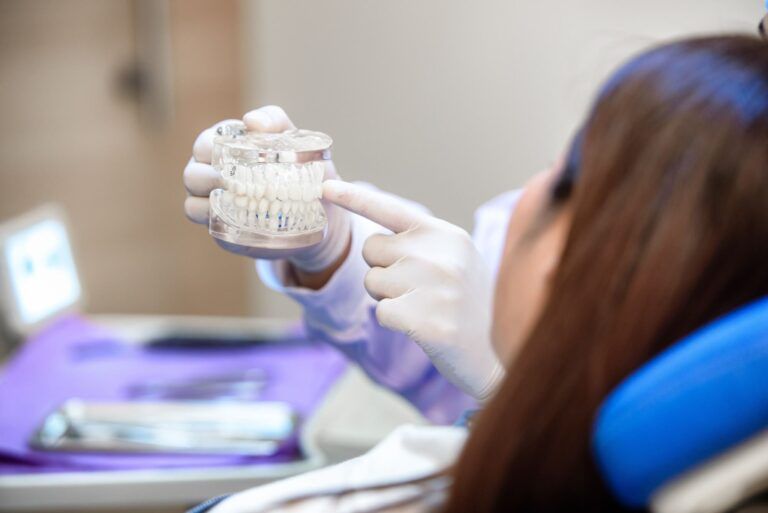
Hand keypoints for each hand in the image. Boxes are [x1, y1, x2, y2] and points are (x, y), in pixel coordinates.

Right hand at [183, 106, 350, 271]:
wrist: (320, 211)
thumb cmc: (301, 166)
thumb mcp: (293, 139)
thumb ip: (274, 121)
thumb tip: (251, 121)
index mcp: (225, 148)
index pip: (204, 143)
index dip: (210, 146)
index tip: (231, 152)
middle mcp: (212, 174)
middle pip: (192, 174)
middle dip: (206, 176)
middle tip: (231, 181)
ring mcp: (215, 204)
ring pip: (191, 204)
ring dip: (209, 203)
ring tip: (236, 200)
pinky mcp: (223, 228)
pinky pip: (209, 227)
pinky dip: (218, 223)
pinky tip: (237, 220)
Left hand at [323, 180, 503, 400]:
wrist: (501, 353)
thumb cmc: (468, 305)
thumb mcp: (454, 260)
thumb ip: (418, 244)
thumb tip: (371, 241)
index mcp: (445, 234)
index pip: (389, 208)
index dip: (352, 197)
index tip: (322, 186)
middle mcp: (439, 254)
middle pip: (371, 249)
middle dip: (382, 269)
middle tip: (416, 289)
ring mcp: (434, 287)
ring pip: (371, 282)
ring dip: (388, 298)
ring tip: (424, 307)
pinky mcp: (427, 321)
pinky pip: (381, 312)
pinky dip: (396, 322)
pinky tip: (425, 327)